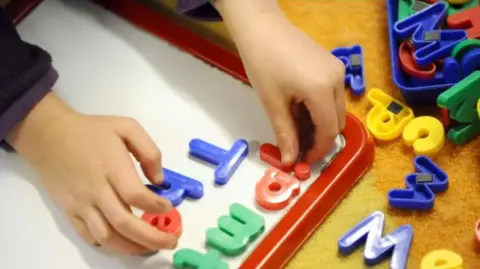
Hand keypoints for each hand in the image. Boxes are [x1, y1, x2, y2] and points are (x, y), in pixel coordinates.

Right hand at [7, 92, 176, 254]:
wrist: (50, 137)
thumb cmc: (91, 131)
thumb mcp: (126, 127)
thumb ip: (149, 151)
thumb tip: (159, 180)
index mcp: (111, 166)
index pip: (135, 195)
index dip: (155, 206)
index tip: (168, 207)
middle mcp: (96, 189)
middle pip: (124, 223)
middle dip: (152, 237)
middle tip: (171, 241)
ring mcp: (81, 204)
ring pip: (107, 236)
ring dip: (132, 247)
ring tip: (151, 247)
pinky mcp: (70, 212)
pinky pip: (89, 236)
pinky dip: (110, 244)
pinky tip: (125, 242)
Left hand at [215, 0, 345, 163]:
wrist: (262, 27)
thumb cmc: (262, 63)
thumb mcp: (272, 102)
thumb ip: (285, 133)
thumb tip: (290, 161)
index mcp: (323, 90)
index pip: (329, 131)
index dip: (317, 150)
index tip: (303, 161)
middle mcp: (337, 80)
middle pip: (337, 121)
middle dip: (319, 139)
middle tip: (297, 146)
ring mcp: (337, 70)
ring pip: (336, 109)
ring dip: (320, 123)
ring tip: (295, 127)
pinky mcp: (332, 64)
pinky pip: (332, 94)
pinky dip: (320, 108)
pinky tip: (300, 109)